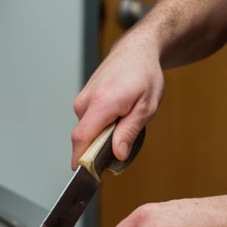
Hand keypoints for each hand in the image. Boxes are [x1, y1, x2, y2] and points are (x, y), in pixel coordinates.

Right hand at [71, 30, 163, 168]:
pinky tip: (116, 117)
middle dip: (97, 151)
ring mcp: (82, 100)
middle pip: (82, 139)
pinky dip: (99, 128)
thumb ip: (129, 132)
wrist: (136, 50)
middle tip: (121, 149)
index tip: (85, 176)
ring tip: (122, 123)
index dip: (80, 160)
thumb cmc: (144, 76)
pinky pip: (87, 123)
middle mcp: (86, 101)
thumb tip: (116, 154)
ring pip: (86, 132)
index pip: (82, 139)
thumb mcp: (146, 107)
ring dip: (101, 137)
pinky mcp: (82, 100)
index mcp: (102, 103)